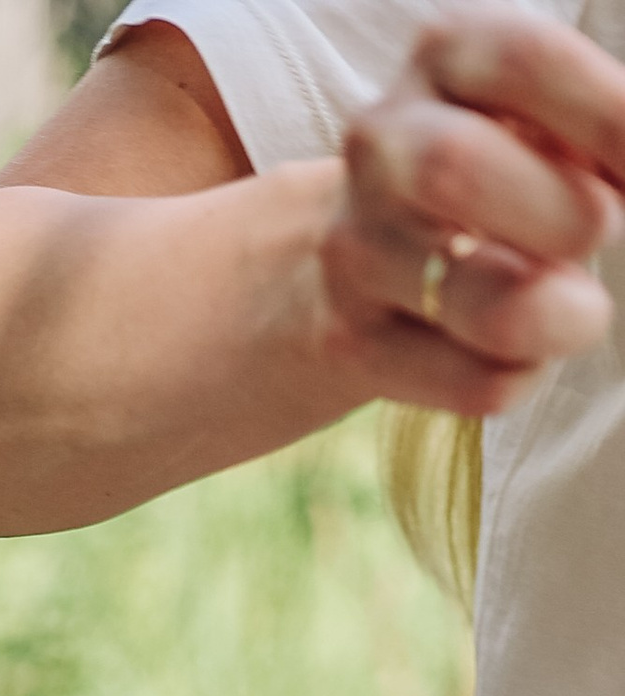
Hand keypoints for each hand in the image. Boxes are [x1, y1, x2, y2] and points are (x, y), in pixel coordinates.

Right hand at [319, 13, 624, 413]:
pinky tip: (523, 349)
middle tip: (602, 231)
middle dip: (562, 215)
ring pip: (474, 297)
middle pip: (456, 169)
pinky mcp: (354, 342)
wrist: (363, 253)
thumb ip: (597, 131)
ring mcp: (357, 248)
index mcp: (444, 57)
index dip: (608, 116)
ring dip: (556, 313)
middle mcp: (382, 143)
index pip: (524, 60)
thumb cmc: (495, 173)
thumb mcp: (542, 120)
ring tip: (578, 308)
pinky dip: (527, 371)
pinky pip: (475, 379)